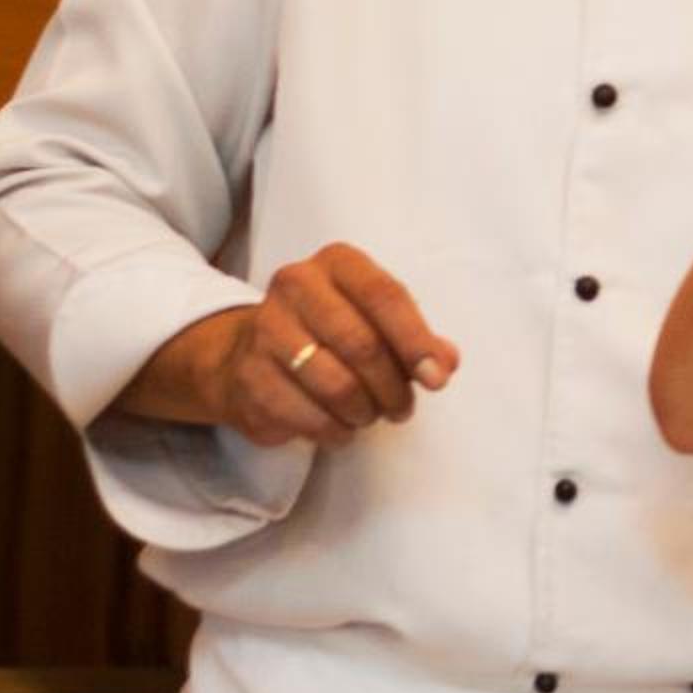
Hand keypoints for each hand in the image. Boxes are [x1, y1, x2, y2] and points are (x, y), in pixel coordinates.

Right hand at [179, 243, 458, 446]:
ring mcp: (265, 328)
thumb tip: (444, 365)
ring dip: (365, 412)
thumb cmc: (334, 332)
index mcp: (338, 263)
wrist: (249, 353)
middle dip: (392, 386)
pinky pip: (306, 415)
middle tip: (403, 409)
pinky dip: (334, 430)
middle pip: (362, 344)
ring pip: (336, 384)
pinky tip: (341, 428)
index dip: (416, 342)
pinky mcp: (249, 375)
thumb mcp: (380, 323)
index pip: (385, 296)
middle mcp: (295, 284)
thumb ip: (419, 341)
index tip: (437, 379)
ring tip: (371, 415)